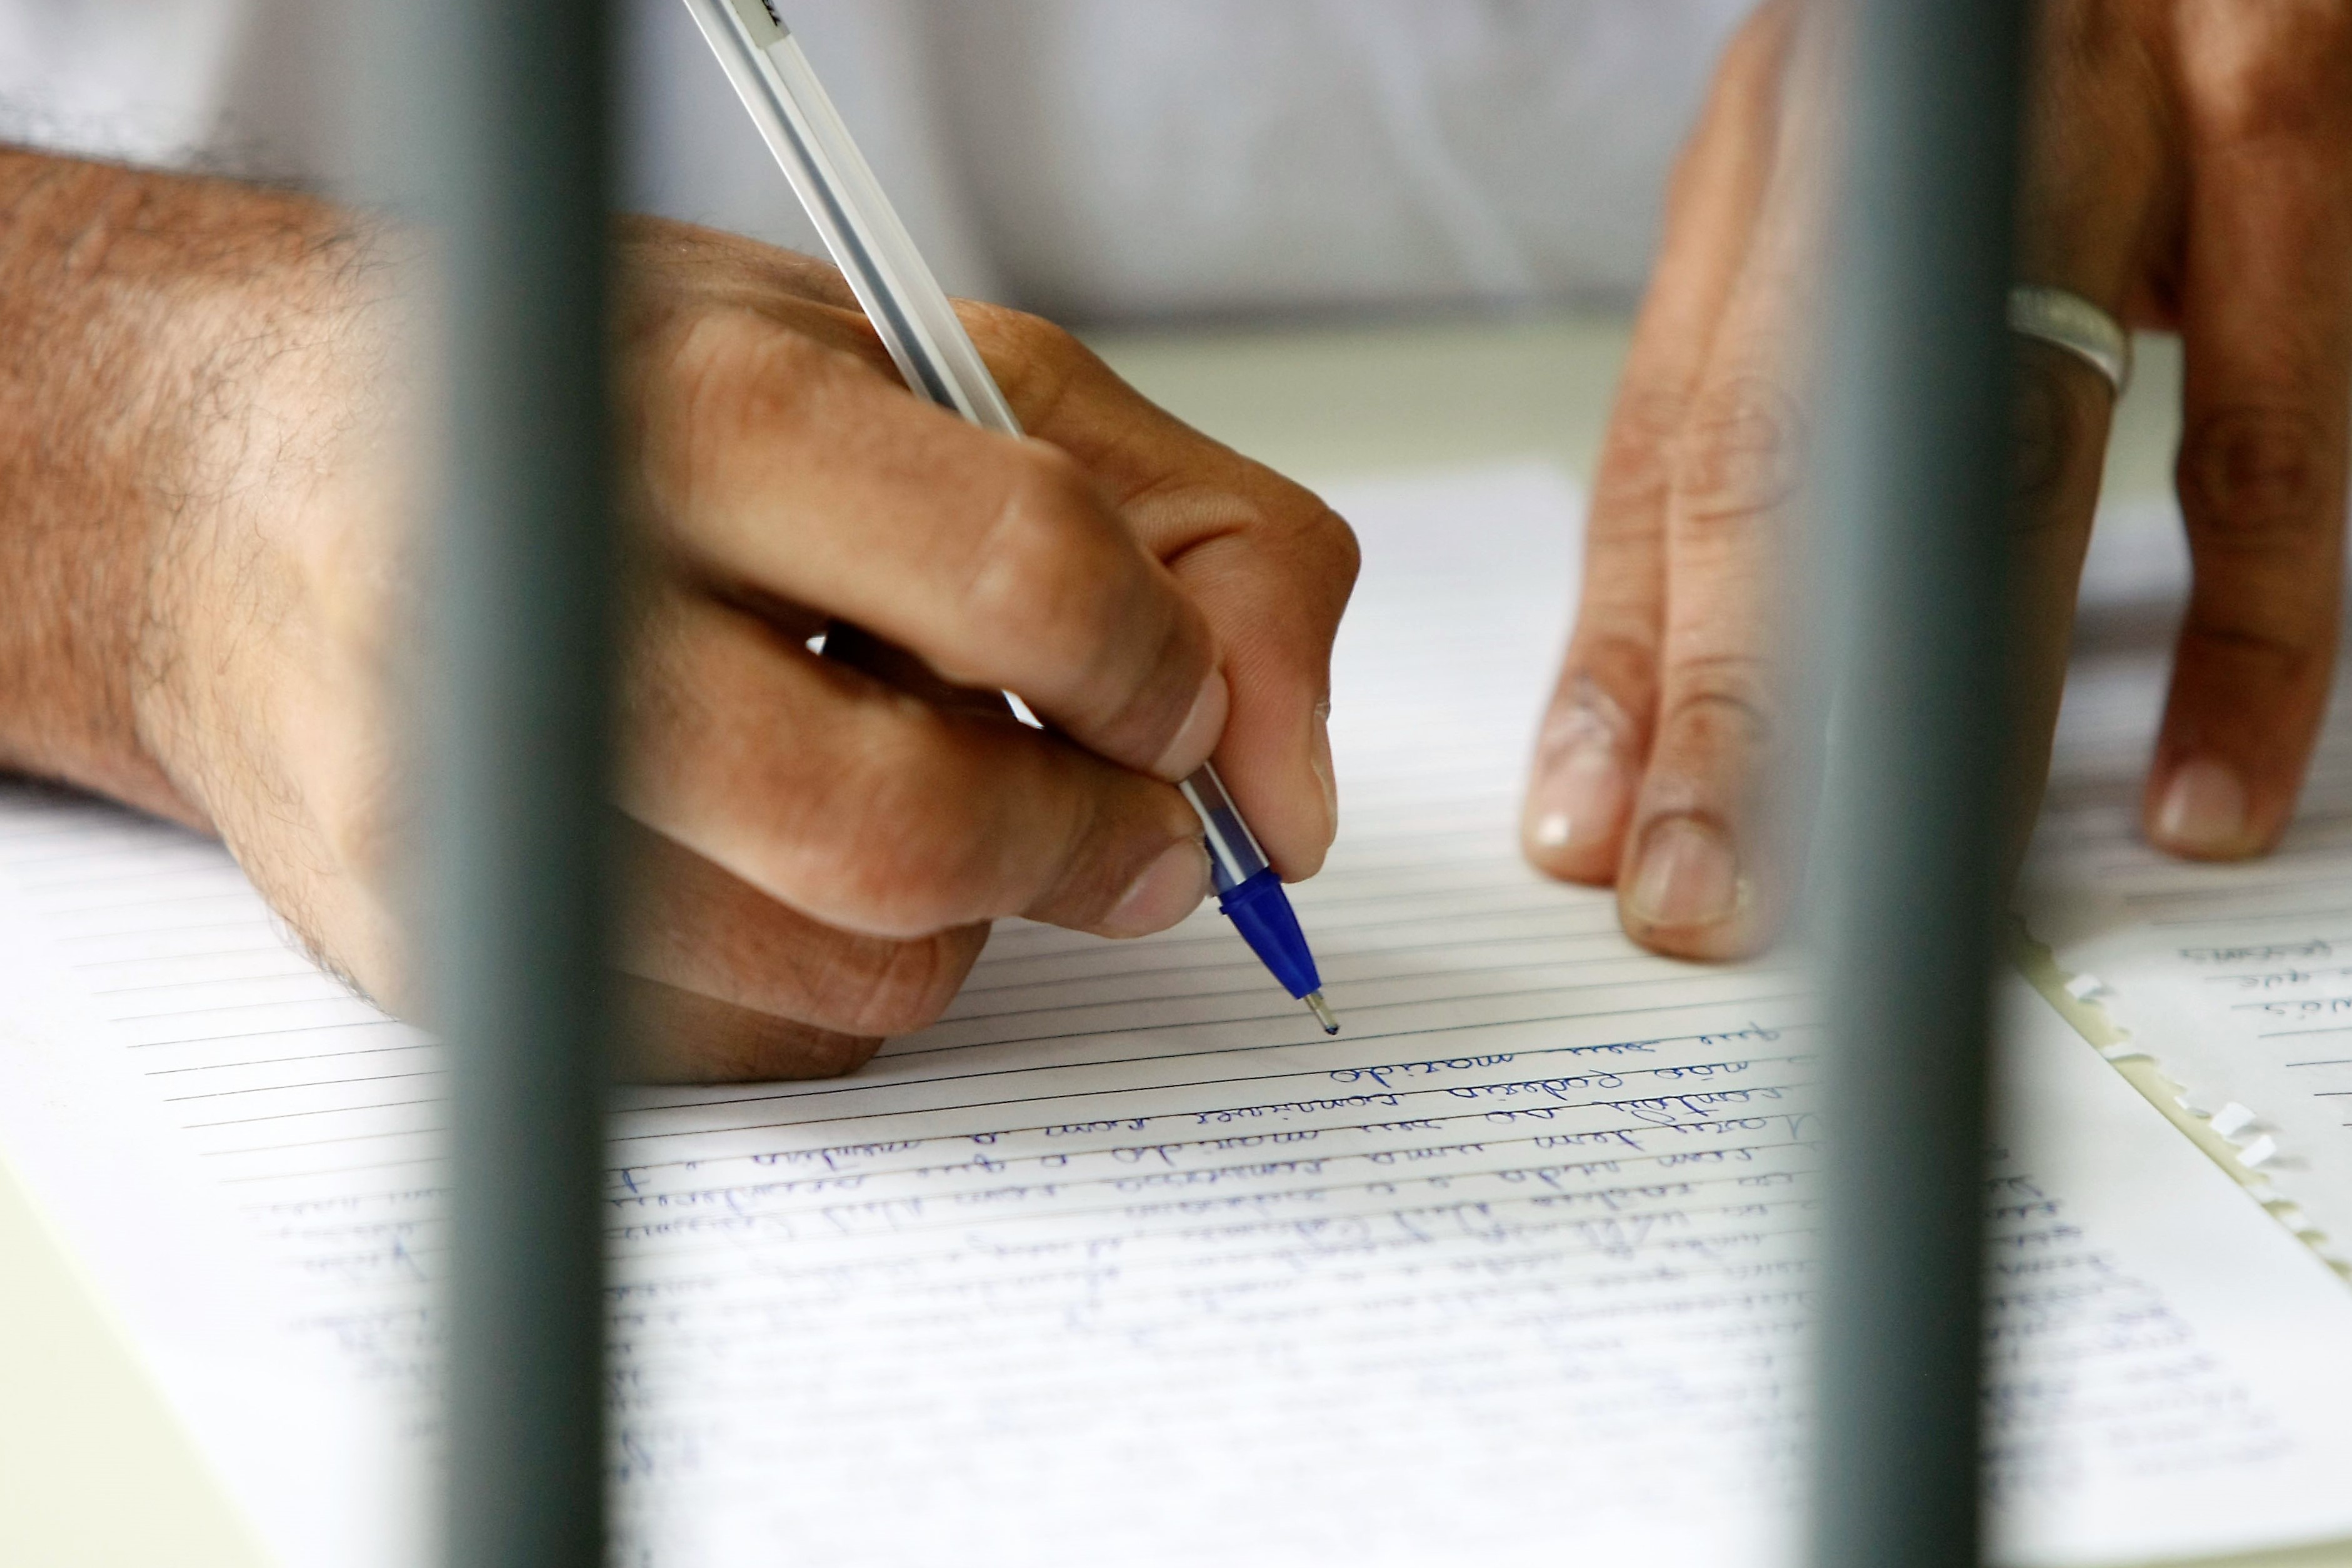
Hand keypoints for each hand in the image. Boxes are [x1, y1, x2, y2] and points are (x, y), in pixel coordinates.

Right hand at [0, 155, 1354, 1080]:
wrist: (256, 487)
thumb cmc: (626, 409)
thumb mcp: (922, 372)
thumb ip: (1180, 533)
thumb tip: (1293, 800)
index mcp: (691, 416)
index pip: (1020, 576)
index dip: (1162, 669)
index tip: (1176, 702)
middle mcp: (550, 618)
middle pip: (919, 829)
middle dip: (1086, 842)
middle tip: (1128, 820)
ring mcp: (475, 818)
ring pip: (854, 973)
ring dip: (959, 910)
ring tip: (893, 774)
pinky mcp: (450, 965)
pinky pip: (761, 1047)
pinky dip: (834, 972)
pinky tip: (765, 846)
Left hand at [1521, 0, 2351, 957]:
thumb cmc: (2047, 49)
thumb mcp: (1874, 185)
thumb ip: (1791, 384)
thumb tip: (1704, 654)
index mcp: (1788, 153)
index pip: (1672, 440)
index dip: (1626, 650)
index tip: (1582, 824)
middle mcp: (1912, 130)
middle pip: (1786, 456)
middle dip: (1736, 710)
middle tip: (1693, 902)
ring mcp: (2110, 112)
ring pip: (2003, 452)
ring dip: (1945, 700)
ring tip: (1895, 895)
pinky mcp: (2295, 114)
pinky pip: (2267, 434)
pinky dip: (2240, 630)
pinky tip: (2196, 788)